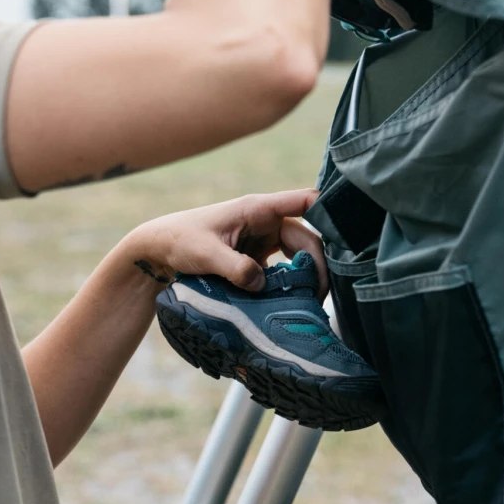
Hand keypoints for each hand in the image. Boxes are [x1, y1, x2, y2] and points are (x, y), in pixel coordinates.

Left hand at [124, 189, 326, 295]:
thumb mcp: (206, 255)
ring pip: (298, 254)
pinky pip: (283, 268)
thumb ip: (236, 269)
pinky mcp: (256, 257)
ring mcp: (261, 239)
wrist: (157, 252)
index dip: (329, 212)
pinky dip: (289, 283)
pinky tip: (291, 302)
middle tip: (320, 295)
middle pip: (307, 238)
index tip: (346, 238)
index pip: (304, 201)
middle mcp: (265, 221)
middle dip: (319, 263)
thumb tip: (263, 284)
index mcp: (257, 209)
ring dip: (307, 275)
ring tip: (311, 301)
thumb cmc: (179, 241)